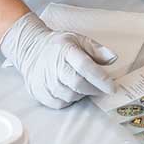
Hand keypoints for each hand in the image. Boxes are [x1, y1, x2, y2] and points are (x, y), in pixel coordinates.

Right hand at [0, 12, 116, 108]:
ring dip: (82, 94)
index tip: (112, 87)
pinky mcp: (39, 93)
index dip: (100, 79)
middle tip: (103, 88)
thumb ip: (97, 49)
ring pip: (70, 96)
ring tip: (85, 85)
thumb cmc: (59, 46)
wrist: (31, 51)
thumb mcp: (80, 39)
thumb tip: (113, 58)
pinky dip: (70, 100)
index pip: (85, 67)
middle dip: (95, 89)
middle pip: (78, 84)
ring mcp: (45, 82)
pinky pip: (60, 103)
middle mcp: (54, 67)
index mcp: (67, 51)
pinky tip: (72, 91)